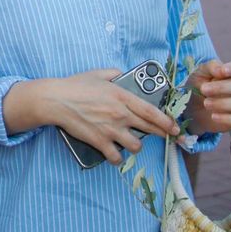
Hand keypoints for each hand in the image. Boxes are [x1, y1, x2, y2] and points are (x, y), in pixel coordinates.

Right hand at [12, 69, 179, 165]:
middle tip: (164, 137)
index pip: (151, 111)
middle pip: (148, 129)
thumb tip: (122, 75)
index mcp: (122, 96)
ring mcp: (111, 130)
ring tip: (131, 142)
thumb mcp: (98, 74)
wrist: (56, 101)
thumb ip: (114, 74)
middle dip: (160, 134)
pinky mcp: (100, 142)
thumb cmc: (75, 86)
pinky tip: (115, 154)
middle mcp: (120, 114)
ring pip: (135, 145)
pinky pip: (116, 156)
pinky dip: (117, 157)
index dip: (166, 121)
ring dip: (135, 145)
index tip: (174, 127)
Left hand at [187, 60, 230, 134]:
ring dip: (223, 104)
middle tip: (203, 89)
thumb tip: (221, 70)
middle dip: (221, 88)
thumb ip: (211, 68)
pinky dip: (227, 119)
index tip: (223, 71)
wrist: (191, 108)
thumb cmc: (196, 86)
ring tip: (206, 103)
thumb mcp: (199, 73)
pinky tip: (214, 116)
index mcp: (229, 74)